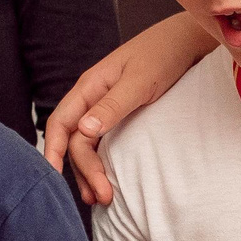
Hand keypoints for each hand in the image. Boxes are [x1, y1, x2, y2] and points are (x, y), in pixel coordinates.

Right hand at [39, 18, 214, 205]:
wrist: (188, 42)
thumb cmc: (163, 55)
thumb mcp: (140, 81)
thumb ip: (112, 105)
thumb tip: (83, 131)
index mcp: (89, 87)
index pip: (60, 123)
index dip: (53, 151)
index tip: (52, 176)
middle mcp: (92, 99)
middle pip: (75, 141)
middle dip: (83, 170)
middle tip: (101, 197)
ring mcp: (105, 109)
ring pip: (88, 146)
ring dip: (91, 172)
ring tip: (101, 198)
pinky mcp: (121, 116)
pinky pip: (103, 144)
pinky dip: (103, 163)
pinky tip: (108, 180)